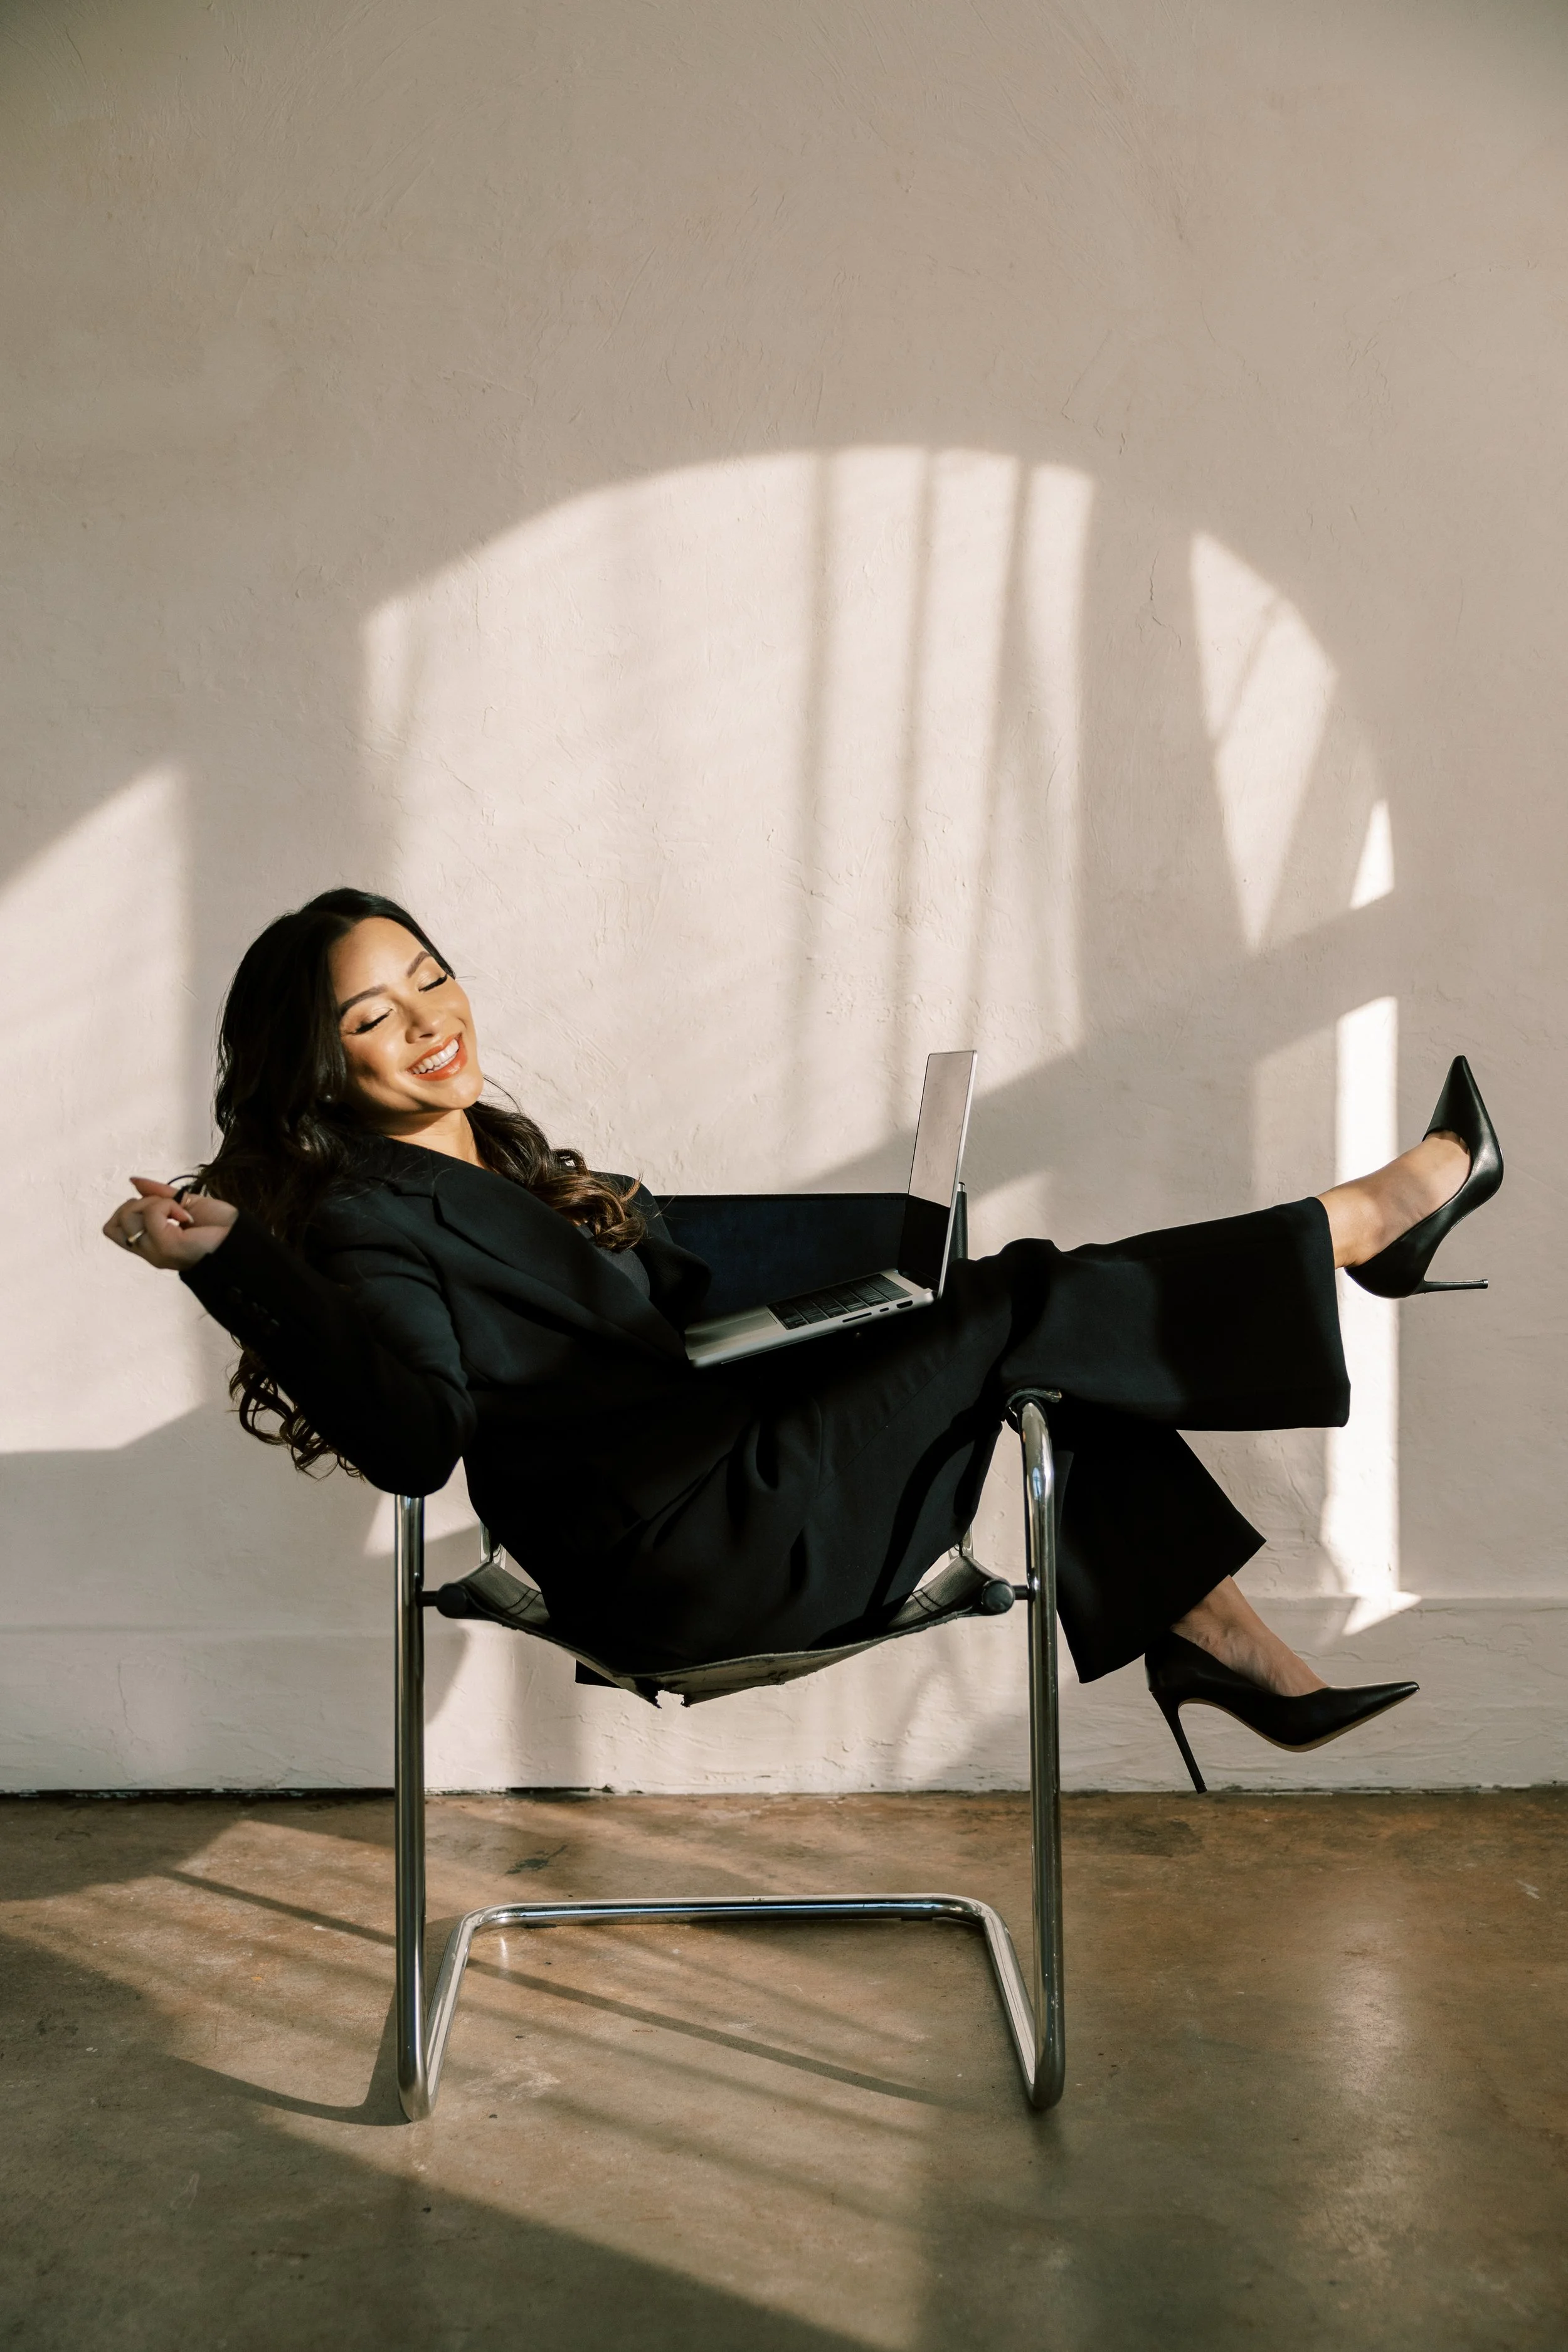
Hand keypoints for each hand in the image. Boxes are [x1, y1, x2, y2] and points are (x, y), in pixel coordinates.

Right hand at [103, 1177, 237, 1270]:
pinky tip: (186, 1217)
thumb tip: (134, 1180)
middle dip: (138, 1204)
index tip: (153, 1206)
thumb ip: (157, 1194)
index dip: (124, 1211)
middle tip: (168, 1209)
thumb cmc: (217, 1226)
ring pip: (128, 1216)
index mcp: (149, 1243)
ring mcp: (154, 1251)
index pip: (111, 1230)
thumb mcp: (182, 1204)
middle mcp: (148, 1251)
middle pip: (114, 1222)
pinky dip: (168, 1206)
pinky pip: (151, 1213)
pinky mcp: (166, 1246)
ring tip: (179, 1213)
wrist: (240, 1240)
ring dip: (154, 1203)